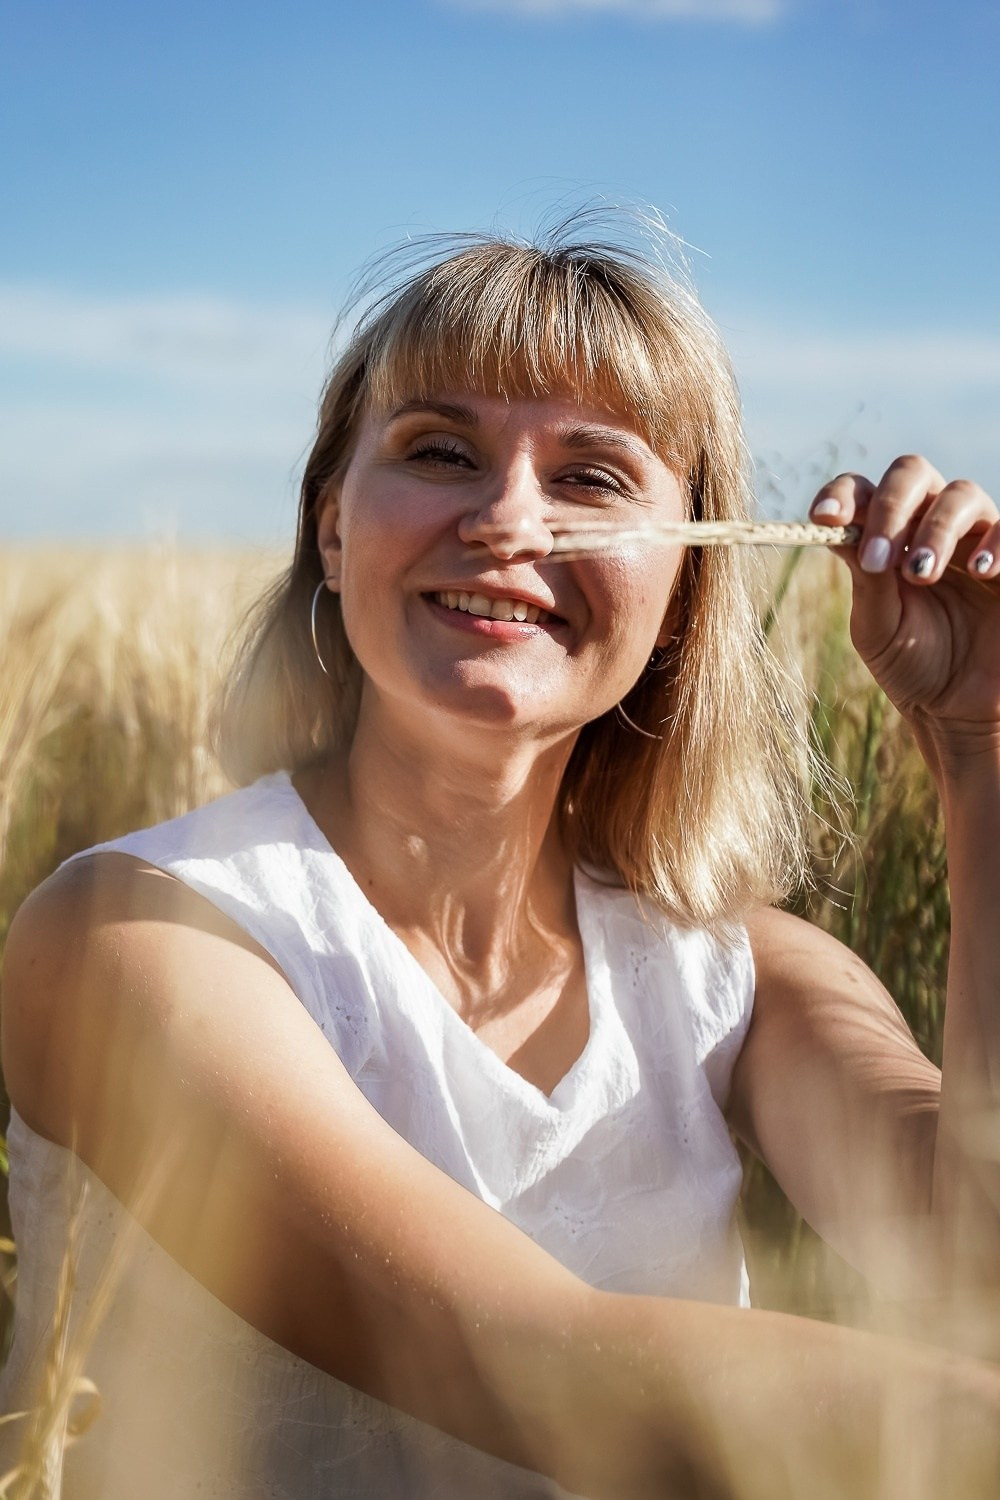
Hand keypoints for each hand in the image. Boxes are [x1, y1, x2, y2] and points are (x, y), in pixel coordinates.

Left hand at [809, 455, 999, 773]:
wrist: (958, 709)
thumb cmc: (912, 664)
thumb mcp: (878, 625)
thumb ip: (867, 579)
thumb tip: (846, 530)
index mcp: (885, 536)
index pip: (861, 491)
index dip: (841, 494)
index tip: (824, 517)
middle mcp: (928, 524)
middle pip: (911, 473)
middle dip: (891, 507)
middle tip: (879, 559)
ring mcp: (974, 535)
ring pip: (960, 494)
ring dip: (936, 529)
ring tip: (922, 576)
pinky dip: (995, 540)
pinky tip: (981, 569)